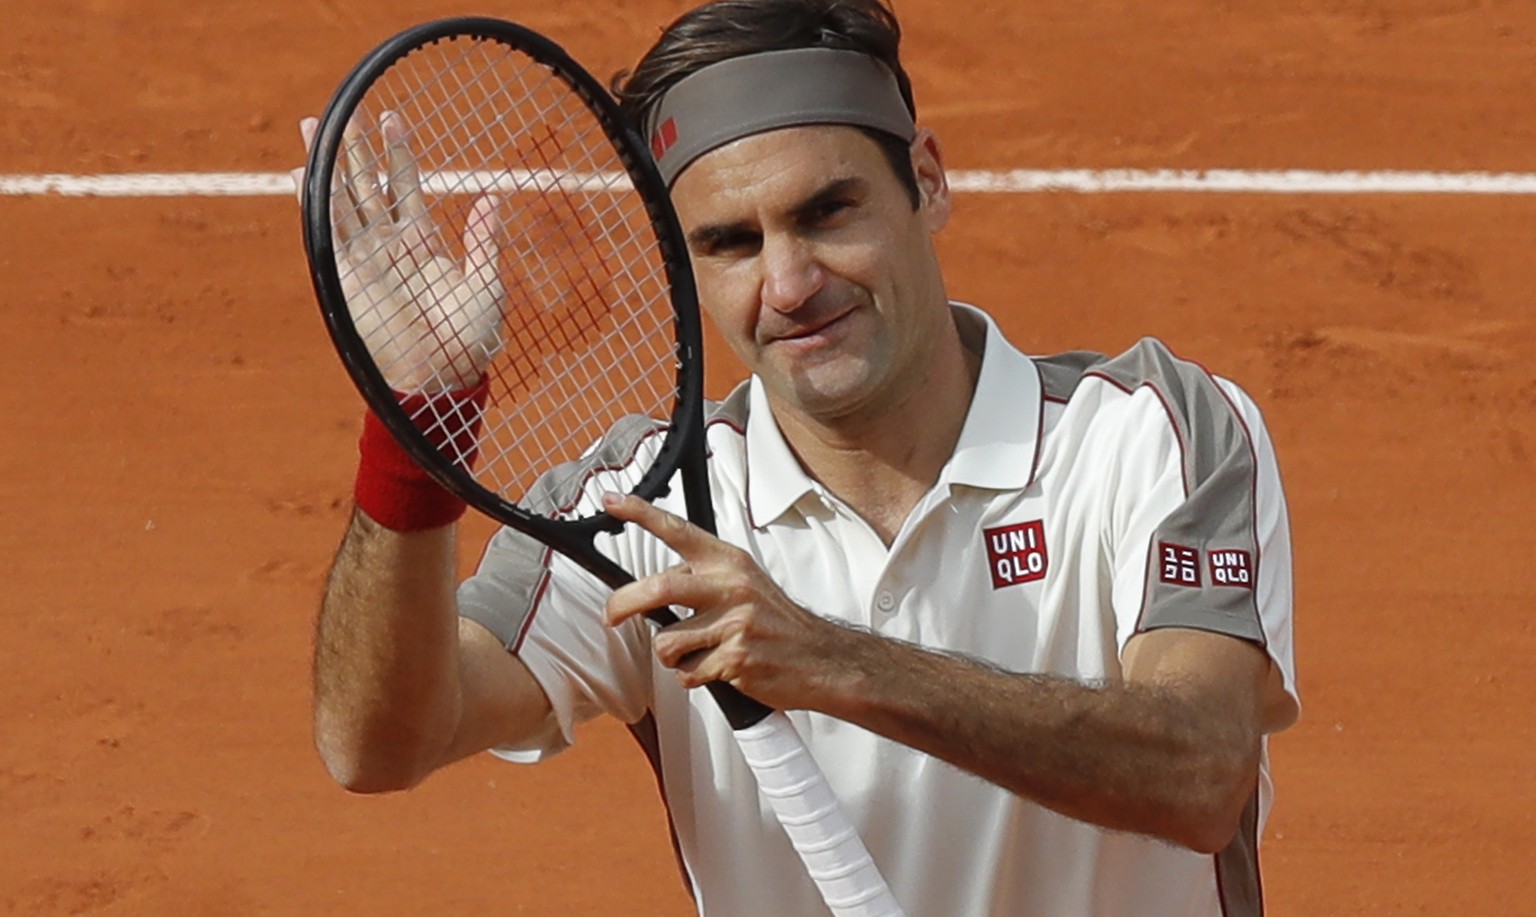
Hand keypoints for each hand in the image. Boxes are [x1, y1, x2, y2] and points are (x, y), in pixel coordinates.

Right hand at [293, 112, 504, 392]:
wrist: (441, 375)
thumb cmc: (470, 338)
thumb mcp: (485, 283)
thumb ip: (483, 240)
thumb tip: (491, 196)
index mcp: (421, 241)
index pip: (404, 184)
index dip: (398, 151)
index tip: (394, 118)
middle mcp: (388, 244)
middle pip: (367, 183)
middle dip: (356, 147)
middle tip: (348, 108)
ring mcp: (365, 257)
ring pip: (342, 199)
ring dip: (327, 164)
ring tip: (316, 126)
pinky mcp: (345, 276)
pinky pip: (326, 233)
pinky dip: (314, 203)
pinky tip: (304, 173)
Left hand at [602, 494, 854, 709]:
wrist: (820, 657)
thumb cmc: (776, 622)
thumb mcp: (745, 584)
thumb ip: (704, 580)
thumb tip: (653, 589)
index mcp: (729, 562)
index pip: (678, 530)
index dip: (641, 513)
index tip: (611, 502)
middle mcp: (731, 586)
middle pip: (659, 587)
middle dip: (623, 604)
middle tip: (611, 616)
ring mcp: (734, 623)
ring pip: (667, 641)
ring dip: (671, 655)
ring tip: (694, 653)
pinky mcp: (736, 658)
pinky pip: (688, 672)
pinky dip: (693, 677)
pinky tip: (716, 670)